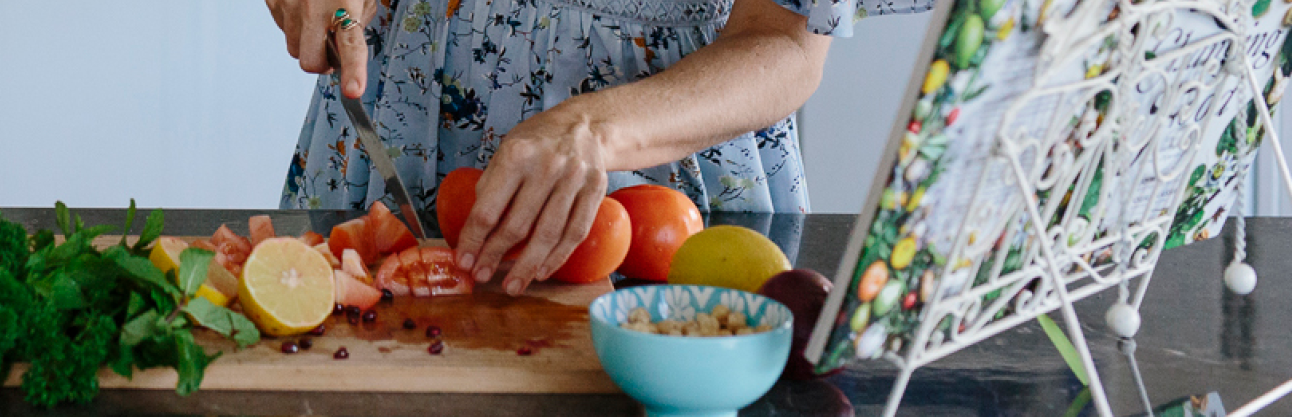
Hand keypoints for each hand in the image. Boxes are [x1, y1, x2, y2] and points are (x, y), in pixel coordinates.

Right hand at [266, 0, 375, 98]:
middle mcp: (314, 9)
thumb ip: (360, 18)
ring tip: (317, 22)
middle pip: (310, 62)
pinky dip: (294, 26)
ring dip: (307, 44)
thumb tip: (352, 41)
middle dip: (321, 63)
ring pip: (294, 48)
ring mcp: (289, 7)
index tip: (354, 90)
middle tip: (331, 52)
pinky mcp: (273, 2)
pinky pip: (282, 29)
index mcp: (343, 6)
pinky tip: (304, 9)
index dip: (353, 70)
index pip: (350, 45)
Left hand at [454, 105, 610, 295]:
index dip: (473, 240)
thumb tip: (475, 231)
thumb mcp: (506, 150)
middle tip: (482, 277)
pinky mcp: (595, 192)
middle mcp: (547, 167)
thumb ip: (491, 186)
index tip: (463, 261)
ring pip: (547, 235)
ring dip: (527, 267)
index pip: (488, 209)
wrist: (585, 126)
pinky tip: (542, 272)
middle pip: (517, 226)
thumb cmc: (539, 140)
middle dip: (495, 256)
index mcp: (516, 155)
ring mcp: (574, 181)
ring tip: (512, 286)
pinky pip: (574, 233)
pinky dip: (557, 257)